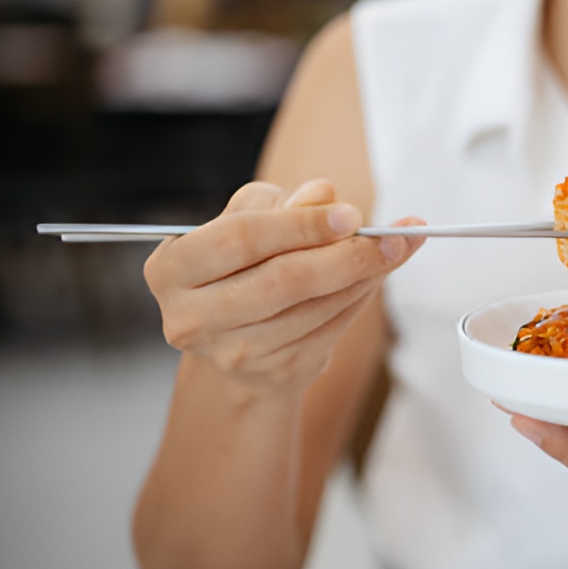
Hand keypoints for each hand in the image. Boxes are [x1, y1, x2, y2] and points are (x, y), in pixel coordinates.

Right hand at [143, 179, 423, 391]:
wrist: (235, 332)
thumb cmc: (241, 261)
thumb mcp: (249, 219)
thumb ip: (282, 204)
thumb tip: (324, 195)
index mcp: (173, 269)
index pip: (241, 239)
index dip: (301, 225)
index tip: (351, 214)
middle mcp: (192, 317)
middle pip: (282, 280)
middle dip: (345, 255)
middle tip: (392, 236)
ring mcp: (231, 352)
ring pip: (313, 309)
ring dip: (364, 277)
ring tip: (395, 249)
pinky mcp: (271, 373)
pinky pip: (329, 331)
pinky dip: (359, 300)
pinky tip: (376, 276)